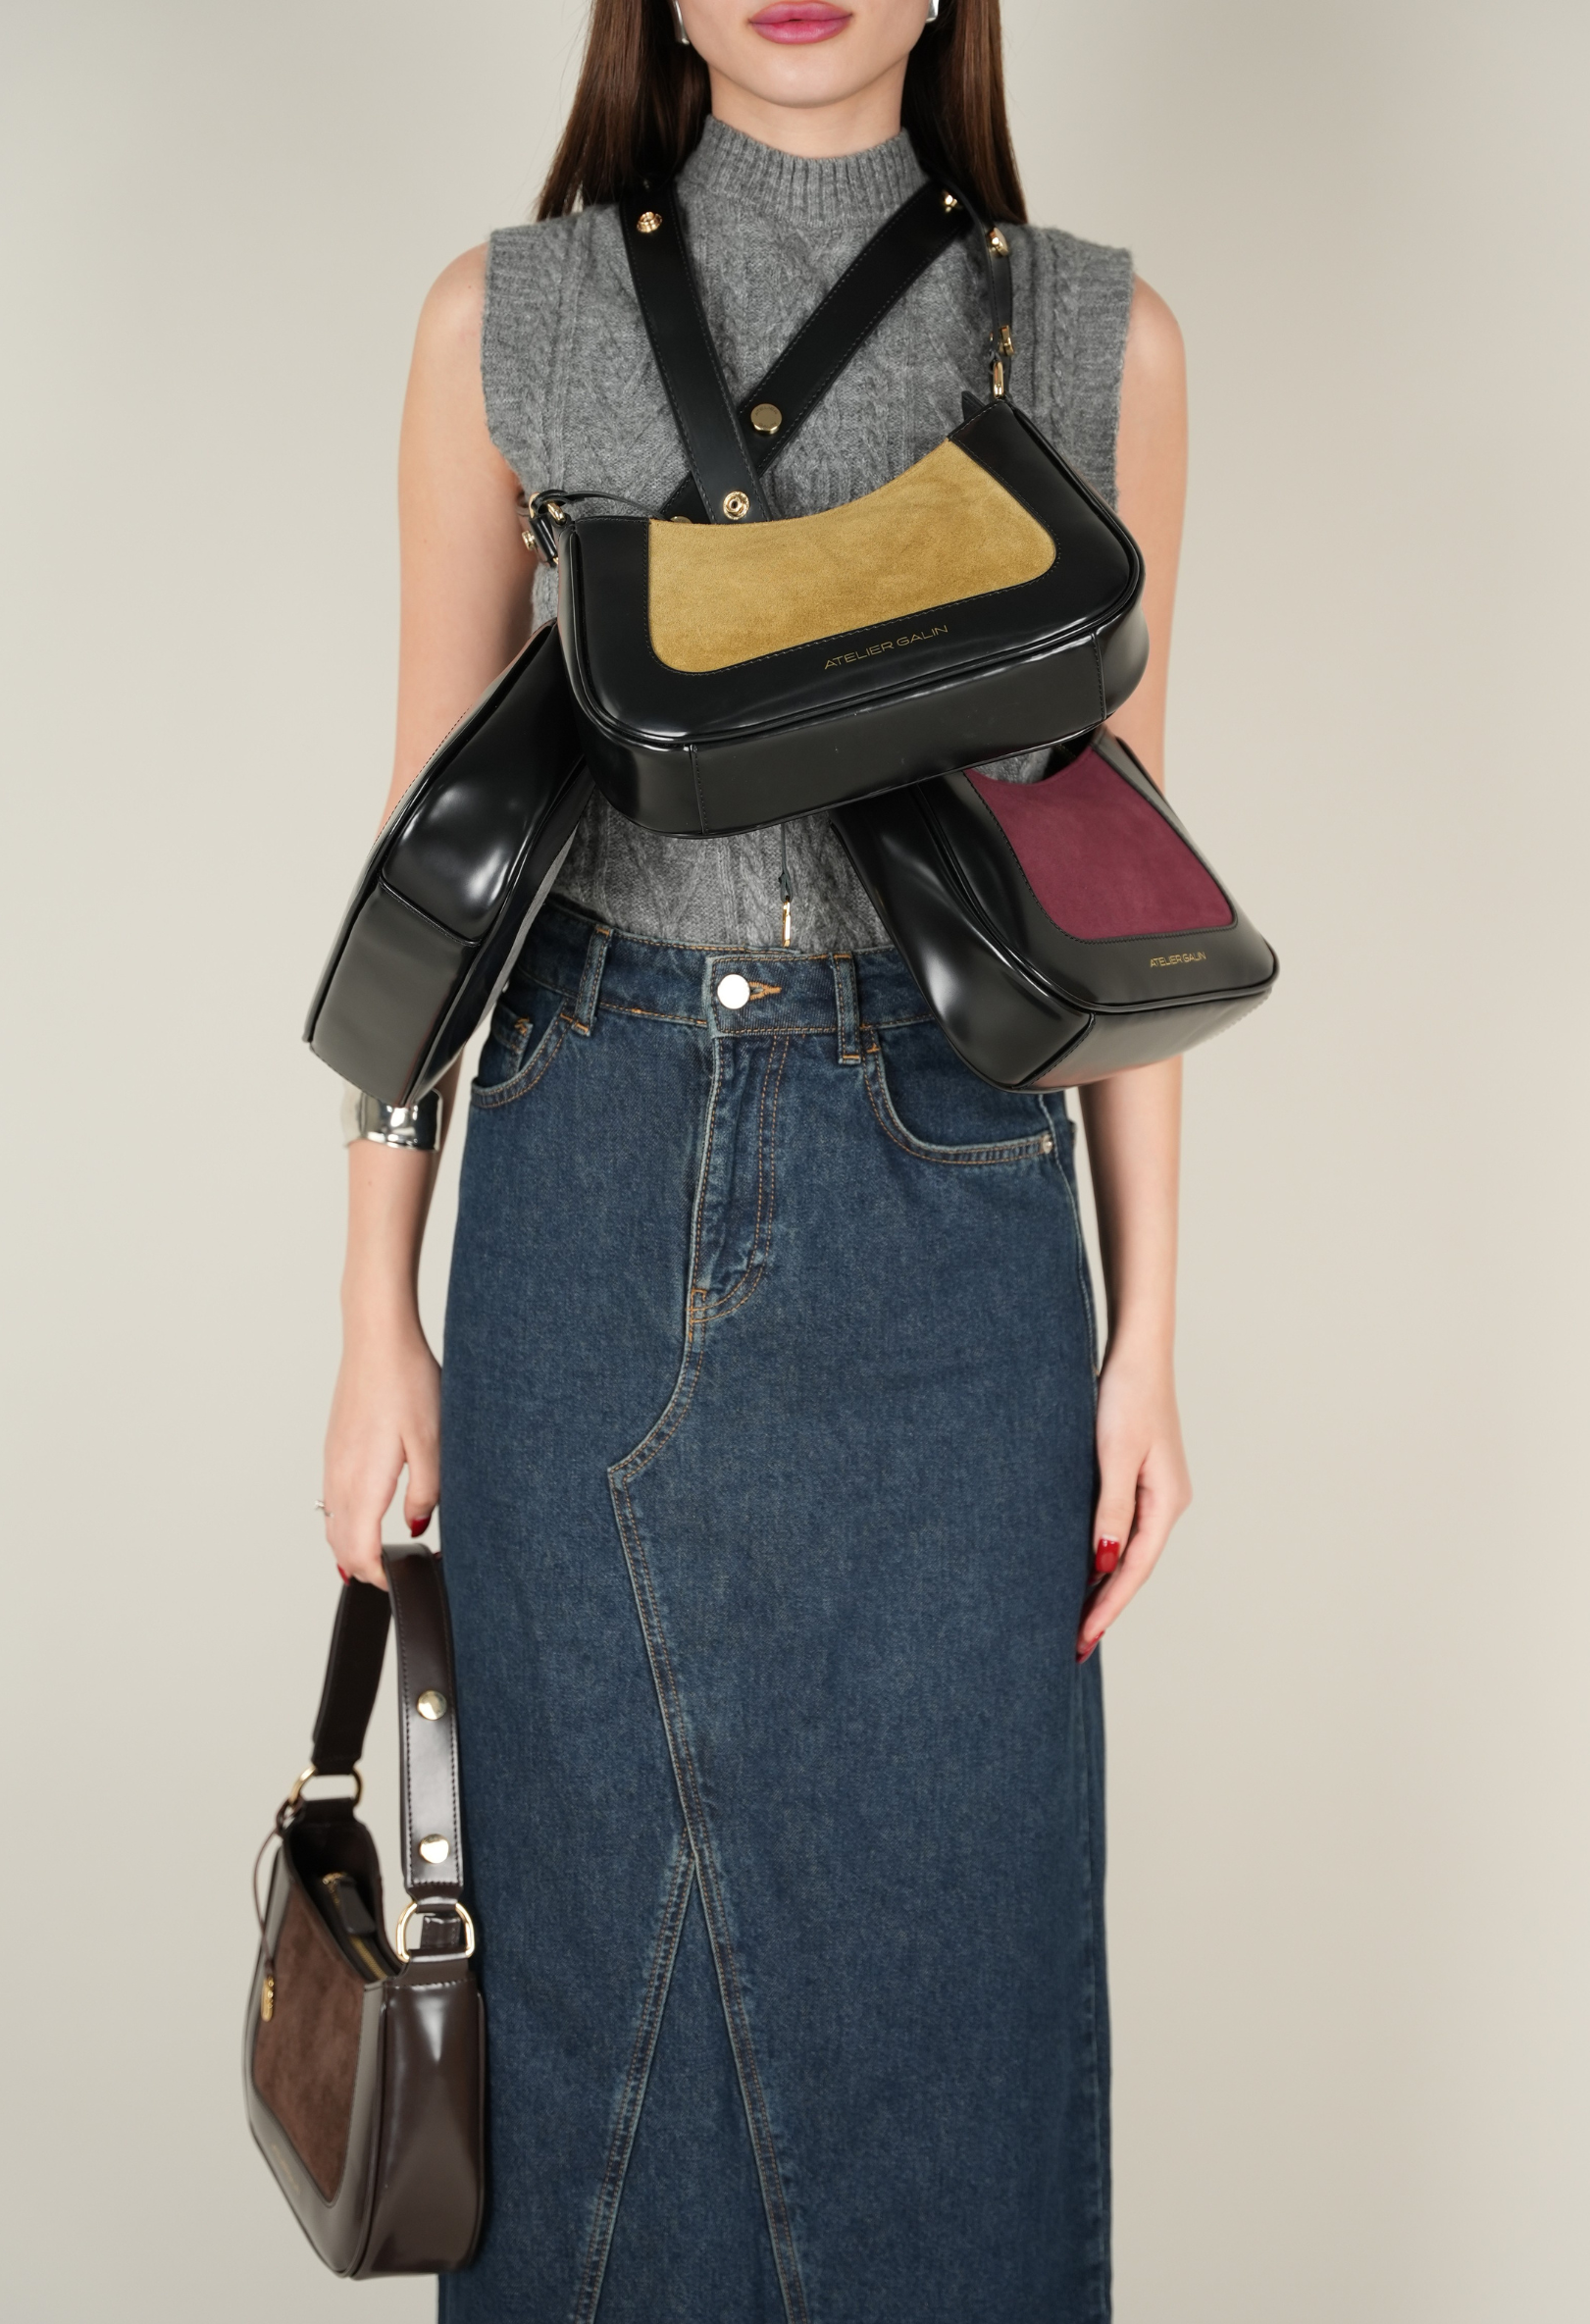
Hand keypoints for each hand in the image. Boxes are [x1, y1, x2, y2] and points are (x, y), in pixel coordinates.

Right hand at [321, 1324, 440, 1586]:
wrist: (376, 1339)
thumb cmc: (407, 1382)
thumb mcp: (433, 1441)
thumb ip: (427, 1491)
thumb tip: (418, 1525)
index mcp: (364, 1481)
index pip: (360, 1550)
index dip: (379, 1575)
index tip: (402, 1582)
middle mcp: (340, 1476)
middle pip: (340, 1543)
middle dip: (363, 1568)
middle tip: (393, 1578)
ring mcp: (333, 1461)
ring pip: (332, 1522)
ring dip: (350, 1547)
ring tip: (377, 1561)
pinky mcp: (334, 1448)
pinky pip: (331, 1499)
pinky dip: (343, 1522)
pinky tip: (363, 1519)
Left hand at [1077, 1340, 1190, 1660]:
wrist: (1138, 1352)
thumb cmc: (1126, 1396)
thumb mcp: (1114, 1454)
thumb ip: (1111, 1509)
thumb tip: (1106, 1564)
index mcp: (1167, 1502)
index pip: (1134, 1570)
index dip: (1107, 1607)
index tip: (1081, 1640)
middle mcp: (1167, 1502)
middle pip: (1134, 1567)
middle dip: (1105, 1606)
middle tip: (1074, 1646)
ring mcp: (1155, 1491)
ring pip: (1128, 1550)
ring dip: (1104, 1585)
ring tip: (1076, 1620)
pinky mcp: (1139, 1477)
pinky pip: (1122, 1529)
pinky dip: (1105, 1555)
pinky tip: (1085, 1569)